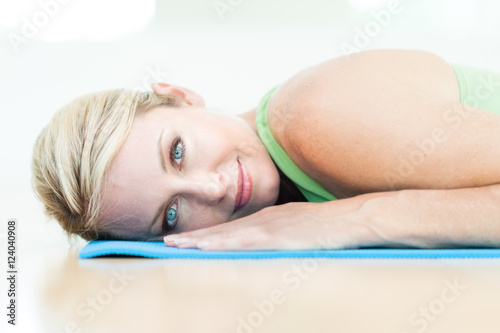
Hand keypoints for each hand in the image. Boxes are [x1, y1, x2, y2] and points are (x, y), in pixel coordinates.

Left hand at [163, 200, 379, 250]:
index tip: (186, 237)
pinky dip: (223, 245)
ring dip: (200, 240)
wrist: (354, 218)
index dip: (208, 233)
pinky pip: (245, 242)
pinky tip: (208, 248)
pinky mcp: (279, 236)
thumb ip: (282, 235)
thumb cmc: (331, 226)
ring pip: (228, 235)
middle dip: (194, 236)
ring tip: (176, 244)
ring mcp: (270, 226)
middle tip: (167, 240)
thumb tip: (268, 246)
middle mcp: (264, 220)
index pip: (232, 228)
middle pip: (223, 230)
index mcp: (268, 219)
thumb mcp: (301, 228)